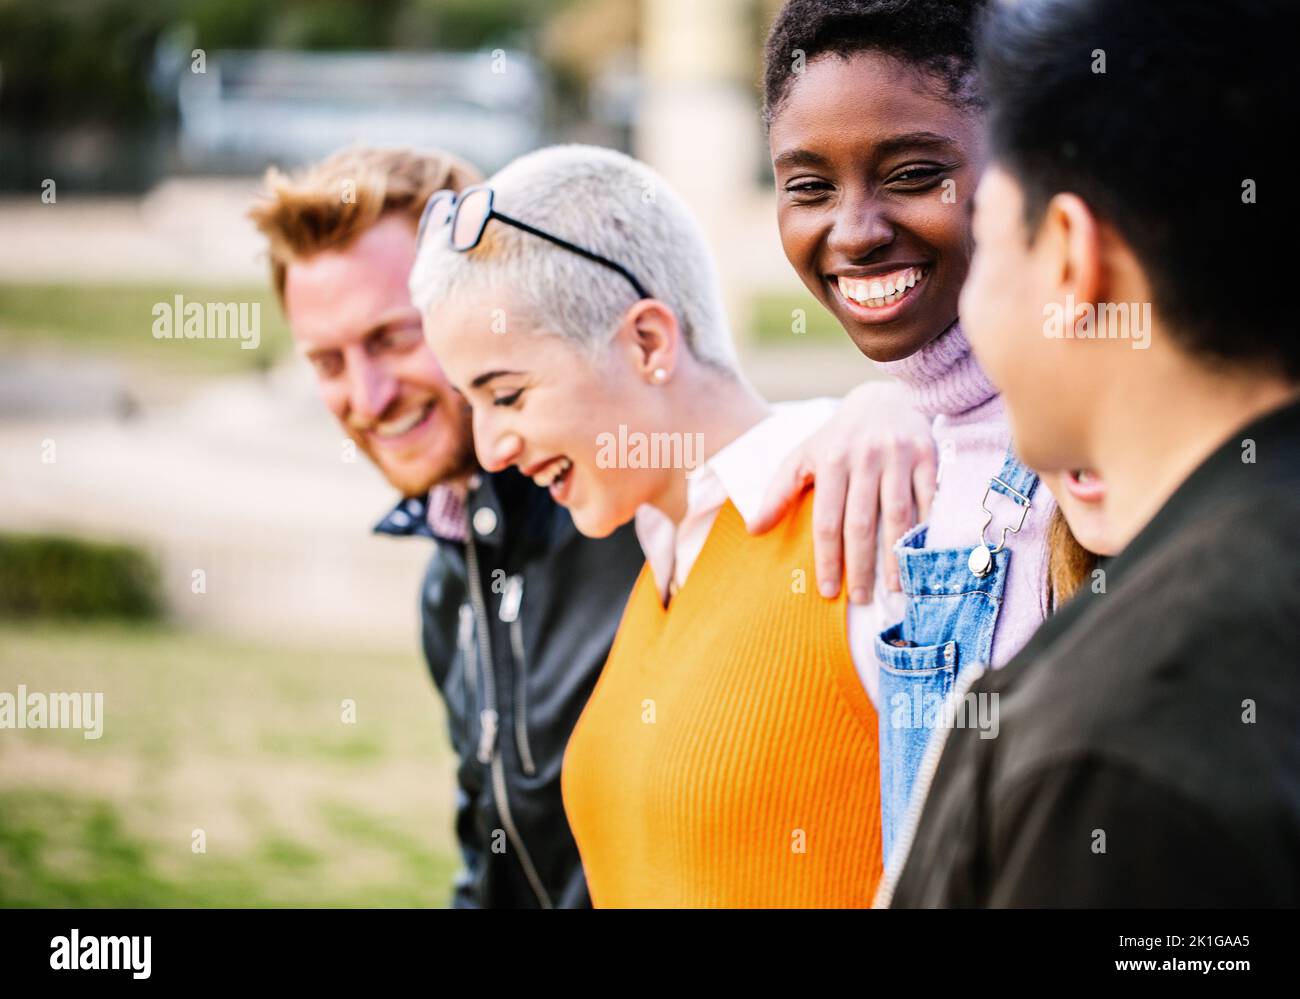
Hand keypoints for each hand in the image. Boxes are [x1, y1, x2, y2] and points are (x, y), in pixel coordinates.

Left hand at [751, 380, 936, 599]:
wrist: (884, 398)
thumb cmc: (838, 438)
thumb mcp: (803, 457)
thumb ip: (779, 492)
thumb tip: (754, 529)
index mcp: (831, 461)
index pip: (827, 521)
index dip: (828, 559)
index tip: (828, 591)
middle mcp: (865, 458)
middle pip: (862, 523)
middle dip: (860, 566)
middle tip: (860, 599)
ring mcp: (898, 457)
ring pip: (898, 517)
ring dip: (895, 556)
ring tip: (892, 589)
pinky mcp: (927, 456)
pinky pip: (928, 501)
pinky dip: (925, 531)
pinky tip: (920, 557)